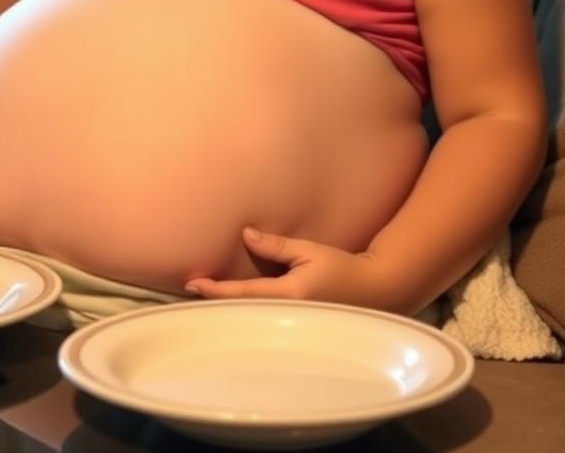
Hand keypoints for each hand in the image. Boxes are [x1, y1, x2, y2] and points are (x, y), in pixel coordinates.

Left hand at [184, 227, 385, 308]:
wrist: (375, 292)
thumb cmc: (343, 269)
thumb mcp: (309, 251)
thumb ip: (276, 246)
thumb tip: (245, 236)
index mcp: (288, 295)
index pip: (243, 293)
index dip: (215, 289)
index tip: (192, 283)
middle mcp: (286, 315)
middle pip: (241, 311)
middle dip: (216, 303)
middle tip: (189, 292)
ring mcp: (291, 327)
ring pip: (251, 319)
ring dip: (229, 308)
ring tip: (204, 299)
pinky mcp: (296, 329)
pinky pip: (264, 322)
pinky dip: (246, 314)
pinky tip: (234, 309)